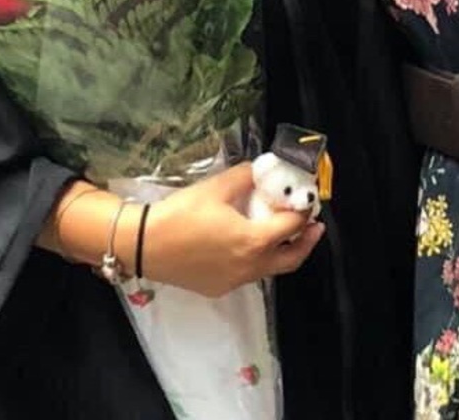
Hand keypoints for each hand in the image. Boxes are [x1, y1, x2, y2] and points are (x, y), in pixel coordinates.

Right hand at [140, 163, 324, 296]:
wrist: (143, 244)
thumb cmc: (181, 214)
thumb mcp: (216, 187)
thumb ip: (245, 176)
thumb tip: (260, 170)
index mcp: (254, 242)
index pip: (292, 227)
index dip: (303, 211)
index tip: (308, 200)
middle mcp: (250, 267)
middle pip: (291, 259)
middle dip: (307, 241)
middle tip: (314, 226)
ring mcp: (234, 281)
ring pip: (270, 269)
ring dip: (281, 251)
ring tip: (282, 232)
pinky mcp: (218, 288)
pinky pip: (248, 274)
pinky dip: (258, 260)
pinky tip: (247, 244)